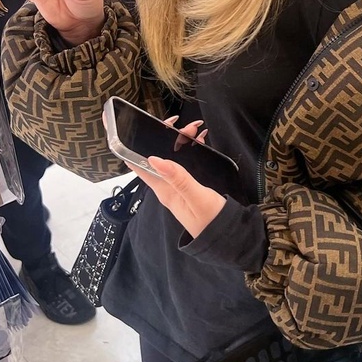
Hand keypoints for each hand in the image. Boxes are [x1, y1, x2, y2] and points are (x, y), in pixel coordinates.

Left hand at [131, 119, 224, 238]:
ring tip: (196, 128)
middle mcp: (166, 186)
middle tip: (180, 123)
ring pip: (172, 155)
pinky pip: (184, 161)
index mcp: (163, 189)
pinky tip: (200, 140)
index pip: (139, 164)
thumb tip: (153, 158)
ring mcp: (177, 185)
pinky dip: (190, 148)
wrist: (228, 237)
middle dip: (165, 136)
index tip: (136, 124)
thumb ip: (178, 178)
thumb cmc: (212, 221)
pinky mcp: (188, 185)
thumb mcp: (197, 198)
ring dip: (180, 140)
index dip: (133, 144)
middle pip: (157, 155)